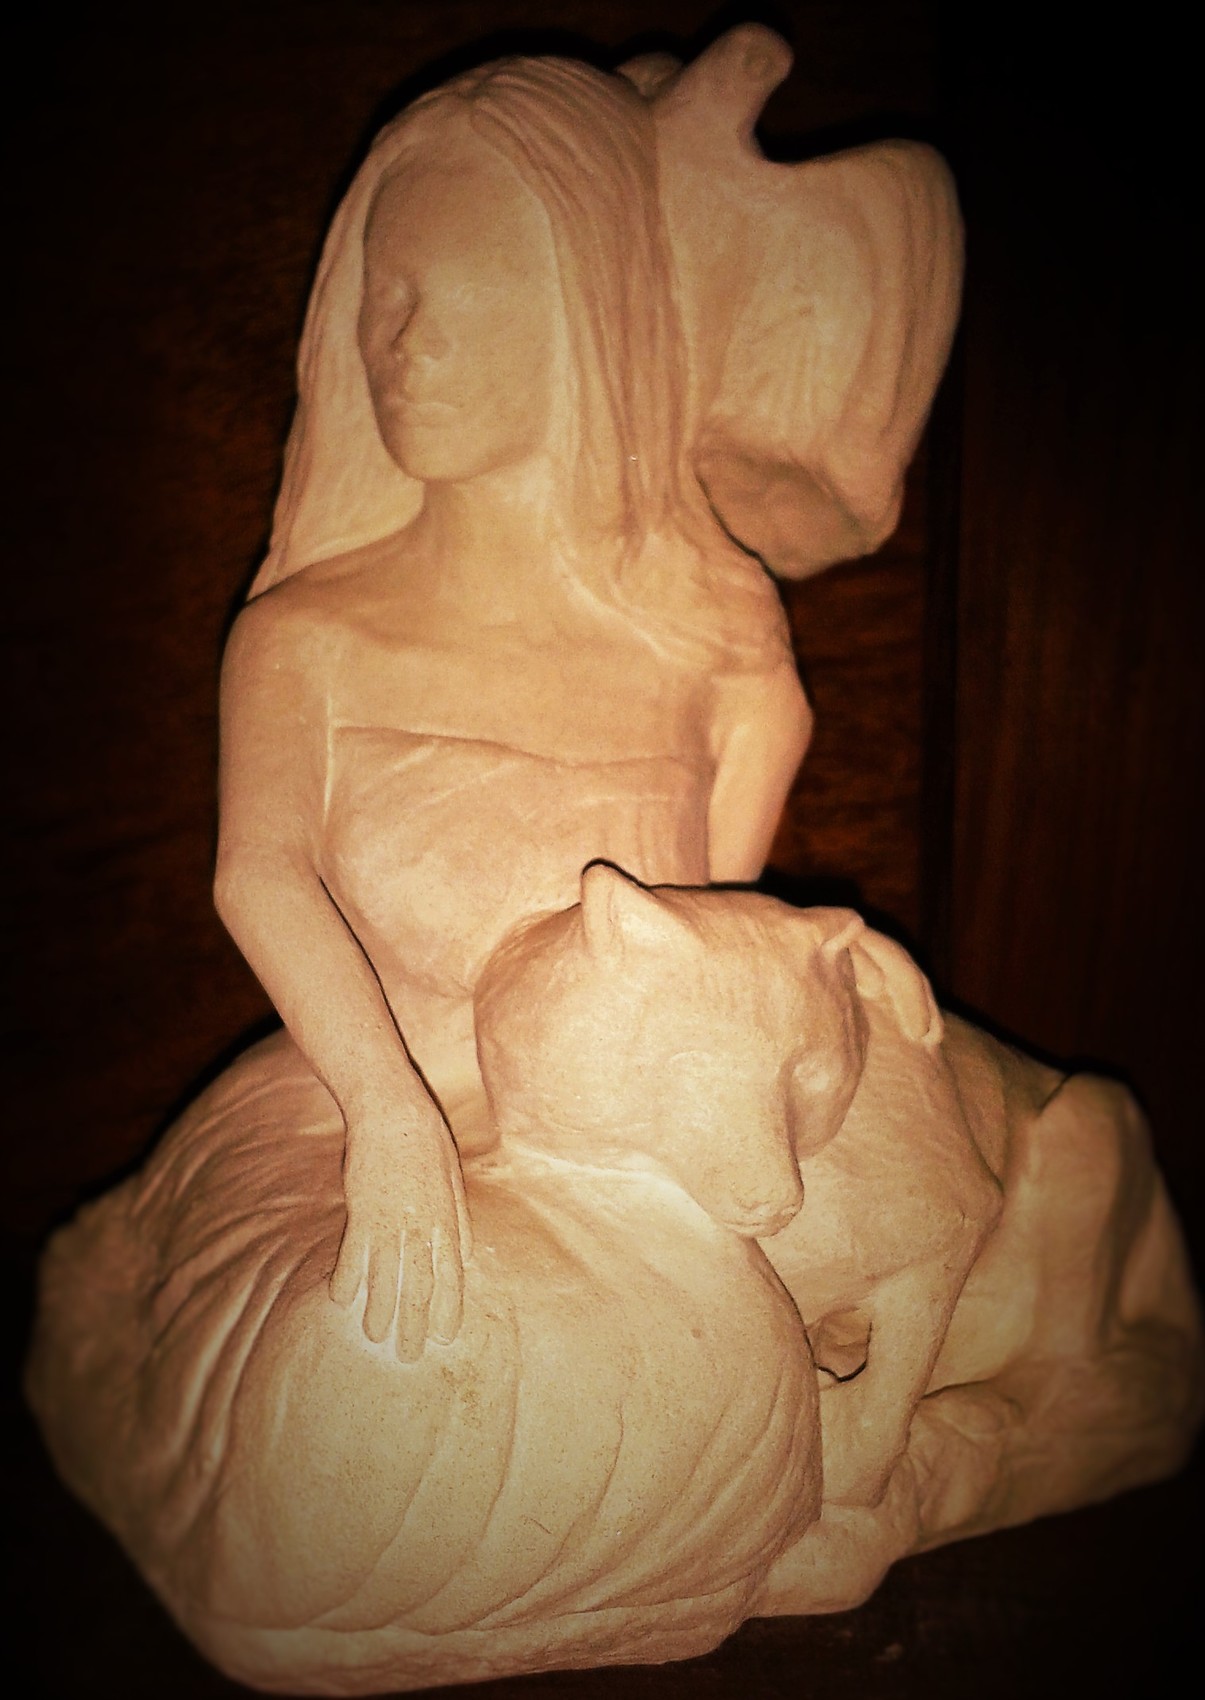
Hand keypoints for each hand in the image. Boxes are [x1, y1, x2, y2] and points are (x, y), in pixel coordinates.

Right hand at [329, 1098, 471, 1360]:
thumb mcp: (455, 1179)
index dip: (447, 1309)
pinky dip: (347, 1278)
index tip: (445, 1337)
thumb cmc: (427, 1142)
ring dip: (380, 1310)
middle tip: (410, 1356)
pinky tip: (340, 1299)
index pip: (451, 1277)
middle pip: (419, 1286)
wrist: (393, 1113)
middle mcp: (420, 1229)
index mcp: (447, 1221)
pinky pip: (353, 1254)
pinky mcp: (361, 1212)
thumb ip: (459, 1220)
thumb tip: (465, 1258)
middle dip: (415, 1324)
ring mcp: (389, 1222)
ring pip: (385, 1278)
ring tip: (374, 1337)